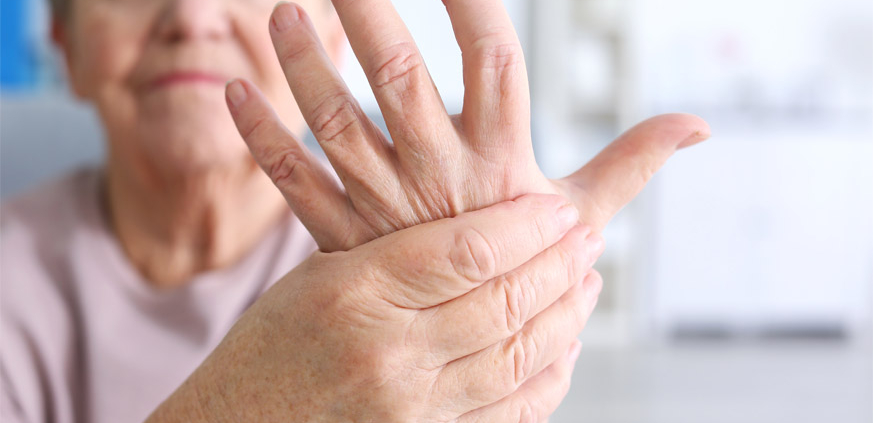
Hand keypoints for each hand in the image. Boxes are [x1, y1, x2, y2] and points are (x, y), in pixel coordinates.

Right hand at [149, 195, 603, 421]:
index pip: (468, 250)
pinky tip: (565, 347)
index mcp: (355, 291)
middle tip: (588, 235)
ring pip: (518, 356)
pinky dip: (549, 377)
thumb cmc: (273, 344)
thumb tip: (484, 229)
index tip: (557, 207)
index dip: (526, 226)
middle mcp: (388, 352)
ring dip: (565, 315)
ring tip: (587, 282)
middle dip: (559, 263)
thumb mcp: (318, 276)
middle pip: (503, 300)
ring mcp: (411, 407)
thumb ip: (398, 254)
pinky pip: (511, 413)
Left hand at [225, 0, 709, 251]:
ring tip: (281, 12)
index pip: (493, 59)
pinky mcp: (345, 238)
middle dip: (370, 10)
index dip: (472, 2)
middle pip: (399, 74)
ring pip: (336, 122)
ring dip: (304, 65)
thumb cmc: (530, 270)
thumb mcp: (584, 216)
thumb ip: (633, 163)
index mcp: (501, 160)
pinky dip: (261, 140)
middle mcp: (440, 175)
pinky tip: (233, 94)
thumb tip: (699, 127)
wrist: (477, 351)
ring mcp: (386, 207)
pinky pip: (294, 184)